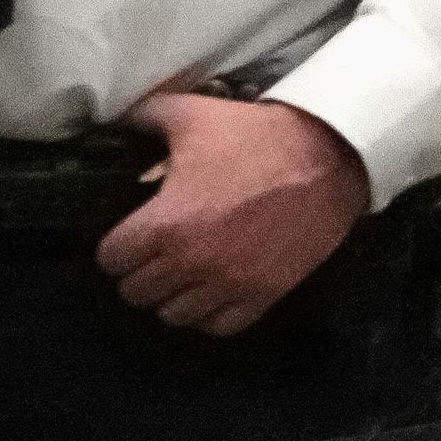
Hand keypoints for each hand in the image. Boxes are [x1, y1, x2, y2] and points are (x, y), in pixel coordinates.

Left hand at [97, 93, 371, 336]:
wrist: (330, 155)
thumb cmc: (261, 137)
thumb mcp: (192, 115)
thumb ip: (142, 118)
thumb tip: (116, 122)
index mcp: (165, 223)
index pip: (110, 261)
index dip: (116, 246)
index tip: (129, 237)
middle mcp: (193, 262)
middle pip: (137, 293)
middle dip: (141, 271)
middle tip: (156, 252)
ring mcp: (230, 282)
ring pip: (174, 315)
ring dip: (174, 295)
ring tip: (184, 273)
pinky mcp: (265, 292)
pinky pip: (220, 326)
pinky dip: (212, 312)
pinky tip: (214, 289)